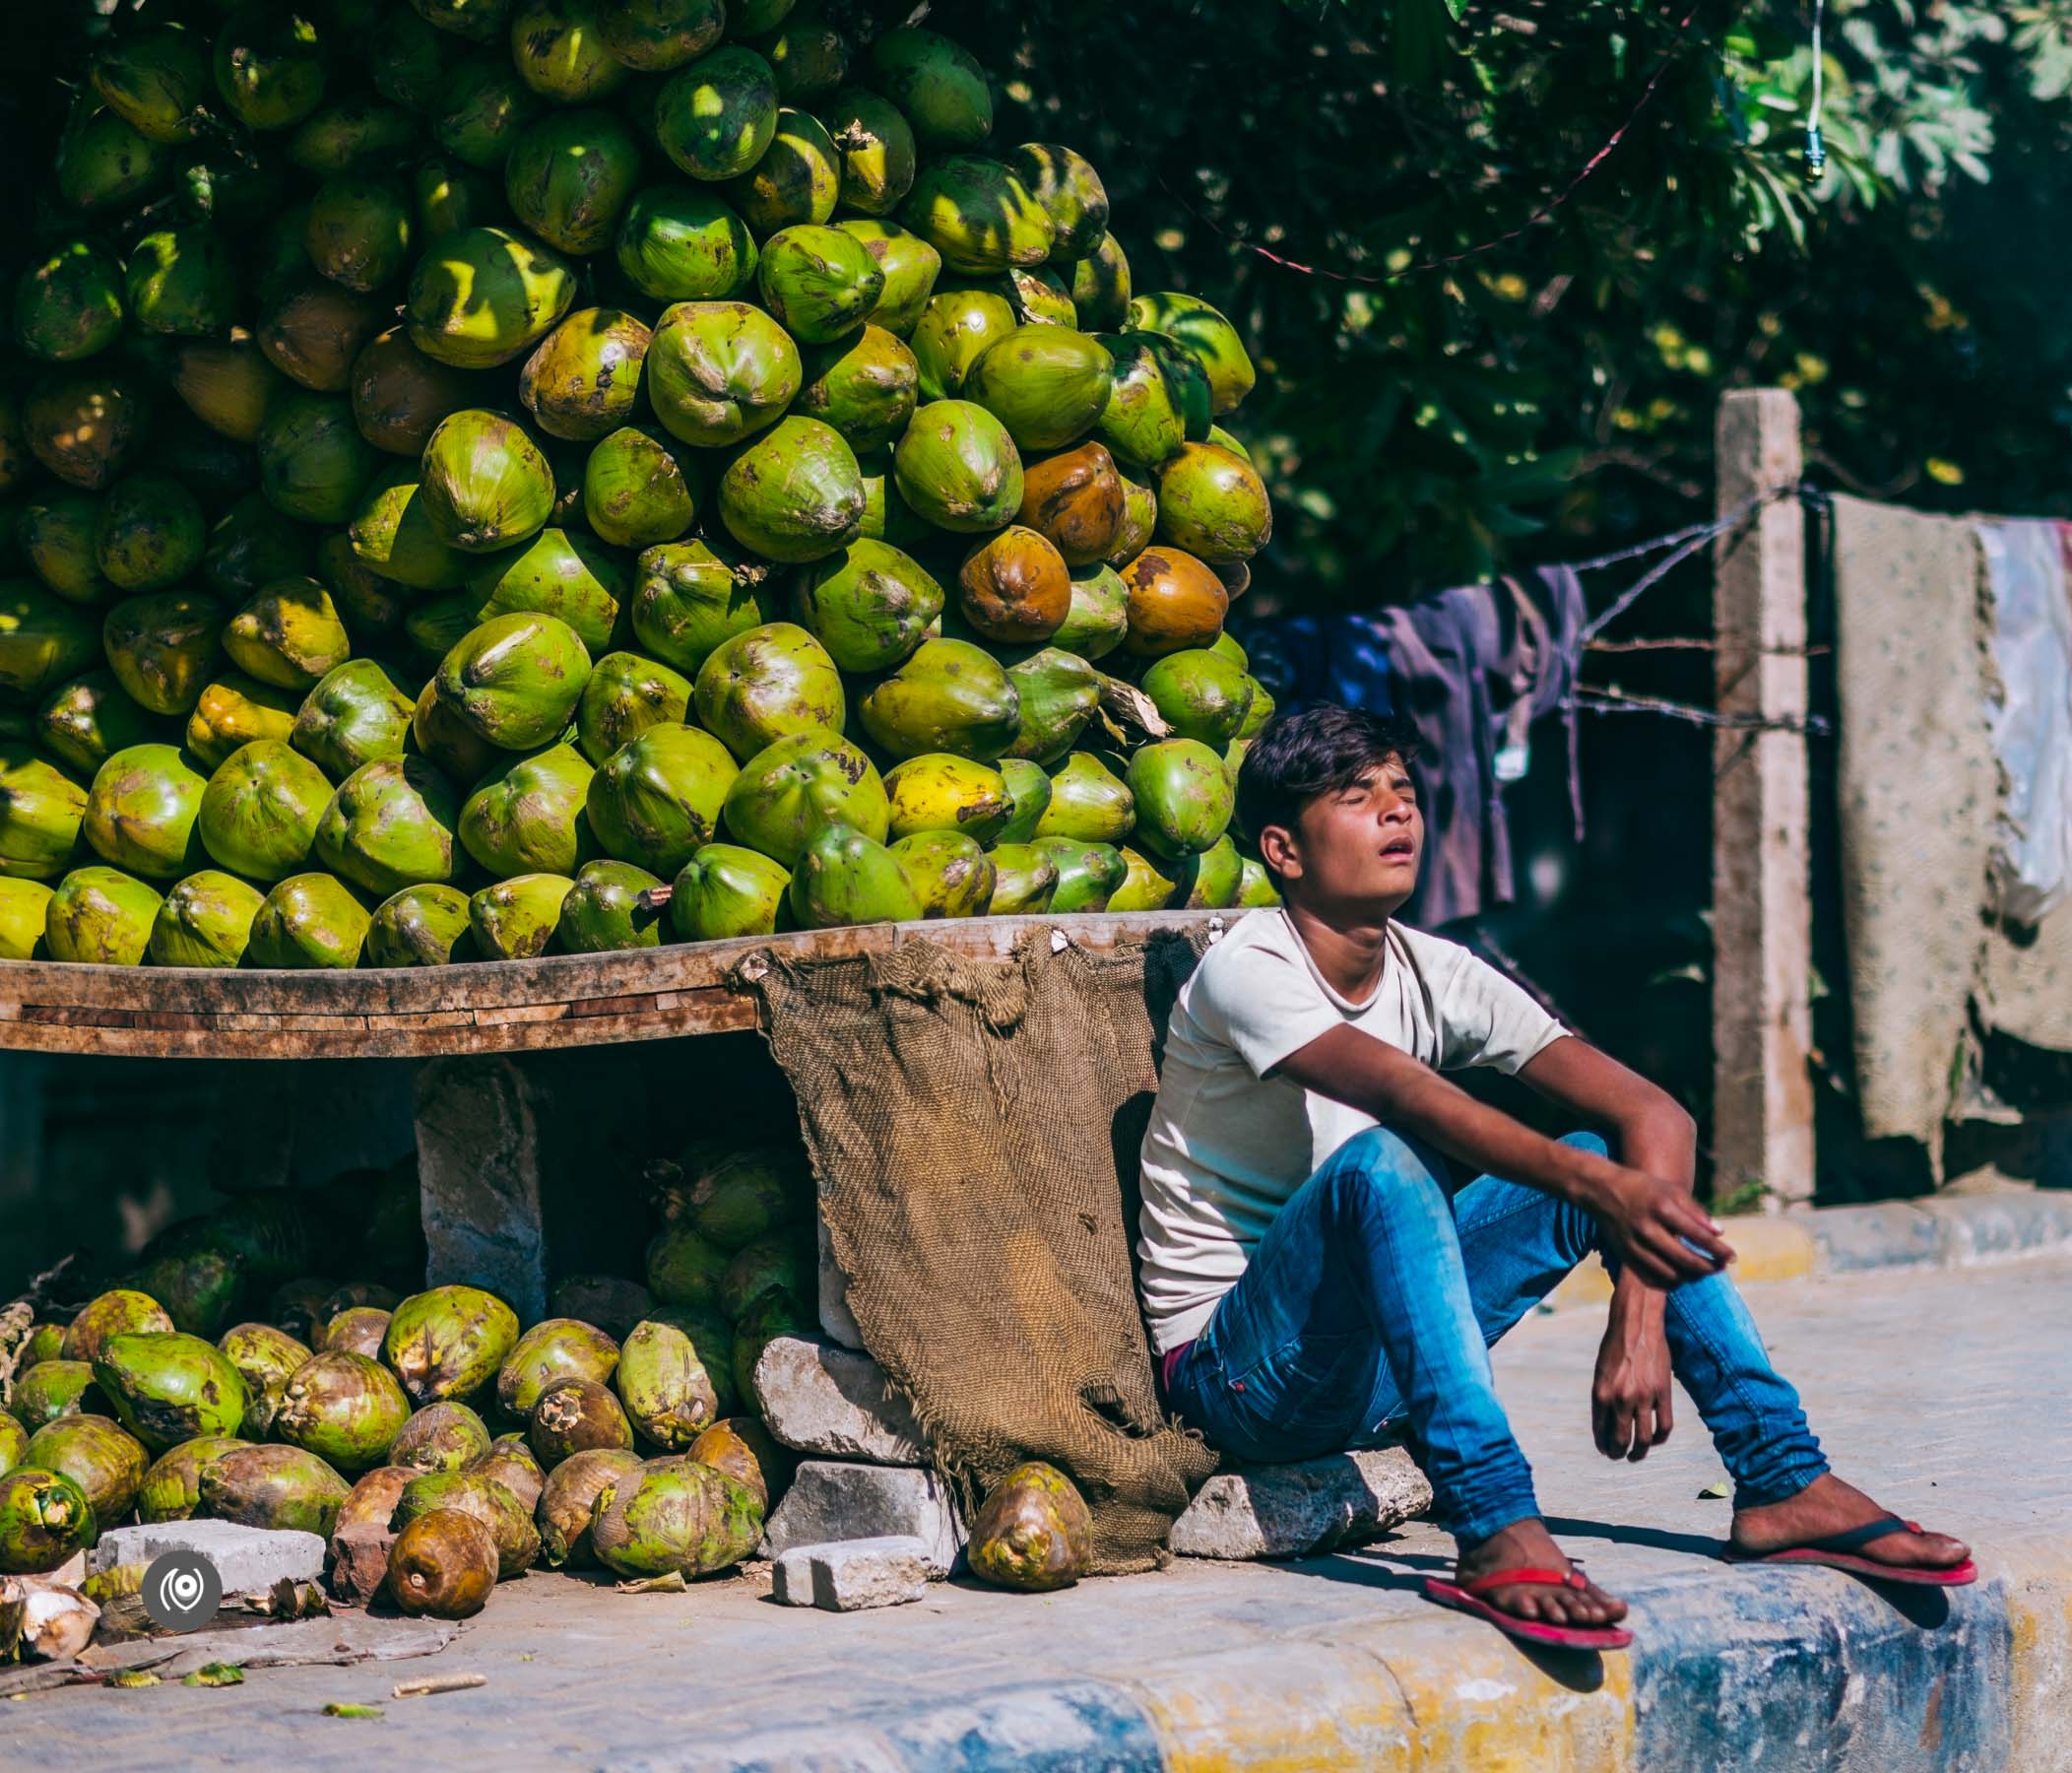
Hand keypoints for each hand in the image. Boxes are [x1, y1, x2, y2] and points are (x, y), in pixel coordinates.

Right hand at [1587, 1164, 1733, 1288]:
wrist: (1602, 1191)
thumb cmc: (1644, 1188)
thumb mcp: (1671, 1190)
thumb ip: (1696, 1212)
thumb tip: (1720, 1233)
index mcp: (1662, 1208)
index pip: (1699, 1236)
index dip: (1719, 1250)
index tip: (1732, 1257)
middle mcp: (1647, 1228)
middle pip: (1686, 1261)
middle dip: (1709, 1268)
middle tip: (1720, 1267)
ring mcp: (1635, 1245)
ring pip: (1671, 1274)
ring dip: (1692, 1277)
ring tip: (1702, 1270)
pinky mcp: (1625, 1256)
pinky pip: (1653, 1278)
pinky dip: (1671, 1281)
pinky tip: (1681, 1274)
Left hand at [1593, 1316, 1673, 1459]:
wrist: (1636, 1325)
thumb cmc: (1615, 1346)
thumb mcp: (1601, 1372)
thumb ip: (1604, 1396)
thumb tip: (1608, 1423)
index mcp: (1600, 1393)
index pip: (1600, 1430)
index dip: (1603, 1445)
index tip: (1605, 1450)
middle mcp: (1620, 1398)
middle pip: (1621, 1440)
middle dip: (1618, 1453)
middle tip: (1619, 1457)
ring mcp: (1643, 1397)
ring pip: (1643, 1439)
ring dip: (1639, 1453)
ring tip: (1636, 1456)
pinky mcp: (1663, 1393)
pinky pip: (1664, 1426)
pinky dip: (1660, 1439)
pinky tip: (1656, 1440)